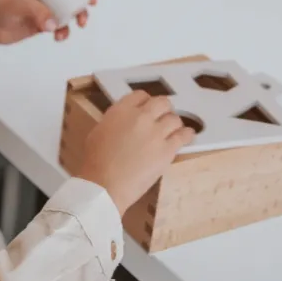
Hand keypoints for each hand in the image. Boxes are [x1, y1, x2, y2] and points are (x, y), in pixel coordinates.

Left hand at [0, 0, 95, 48]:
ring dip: (79, 14)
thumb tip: (55, 25)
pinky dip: (64, 31)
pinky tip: (59, 37)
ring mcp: (45, 7)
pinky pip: (61, 25)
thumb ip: (38, 12)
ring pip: (70, 7)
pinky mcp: (44, 23)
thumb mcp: (19, 4)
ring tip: (81, 23)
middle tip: (91, 1)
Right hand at [78, 92, 194, 216]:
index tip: (148, 109)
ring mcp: (156, 132)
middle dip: (163, 109)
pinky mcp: (167, 150)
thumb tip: (124, 123)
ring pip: (174, 118)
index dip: (146, 102)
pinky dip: (186, 135)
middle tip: (162, 119)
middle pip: (161, 102)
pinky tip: (186, 137)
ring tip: (172, 131)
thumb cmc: (95, 163)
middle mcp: (141, 117)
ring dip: (174, 124)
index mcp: (121, 111)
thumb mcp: (98, 132)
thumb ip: (115, 121)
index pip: (140, 95)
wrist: (104, 185)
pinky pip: (184, 135)